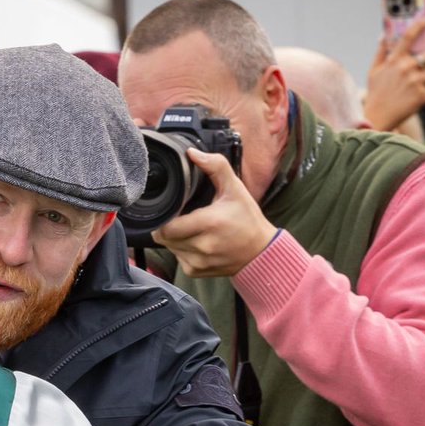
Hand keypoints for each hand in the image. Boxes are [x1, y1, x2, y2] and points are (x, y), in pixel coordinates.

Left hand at [153, 149, 278, 276]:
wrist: (260, 252)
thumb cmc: (247, 219)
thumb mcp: (235, 189)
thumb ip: (215, 167)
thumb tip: (192, 153)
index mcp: (209, 223)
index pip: (166, 225)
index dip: (165, 216)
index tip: (174, 209)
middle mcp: (201, 246)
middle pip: (164, 236)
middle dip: (168, 225)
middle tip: (182, 217)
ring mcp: (197, 262)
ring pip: (169, 247)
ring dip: (174, 238)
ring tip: (191, 229)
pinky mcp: (195, 272)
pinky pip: (177, 258)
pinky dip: (181, 250)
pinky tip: (196, 242)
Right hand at [364, 16, 424, 131]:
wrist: (376, 117)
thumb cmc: (375, 94)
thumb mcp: (374, 72)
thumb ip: (380, 53)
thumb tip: (383, 36)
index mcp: (394, 61)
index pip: (408, 37)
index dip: (419, 26)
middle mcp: (406, 69)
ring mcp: (414, 82)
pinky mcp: (421, 97)